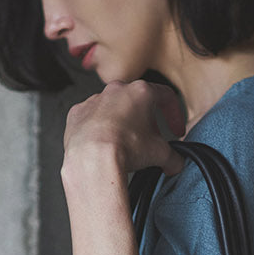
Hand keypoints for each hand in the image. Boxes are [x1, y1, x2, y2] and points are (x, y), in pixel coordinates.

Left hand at [62, 80, 185, 178]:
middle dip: (147, 122)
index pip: (166, 97)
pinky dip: (100, 130)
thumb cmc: (123, 149)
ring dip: (123, 125)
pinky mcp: (78, 113)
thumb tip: (175, 164)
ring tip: (125, 146)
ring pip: (114, 109)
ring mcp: (95, 100)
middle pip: (138, 103)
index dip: (174, 115)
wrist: (92, 159)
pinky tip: (105, 146)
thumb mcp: (160, 154)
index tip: (175, 130)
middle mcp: (116, 90)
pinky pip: (93, 119)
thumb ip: (173, 157)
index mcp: (141, 92)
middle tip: (149, 142)